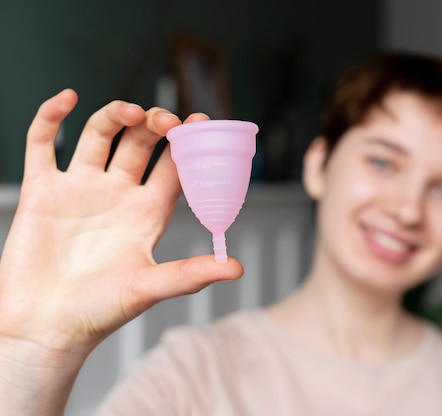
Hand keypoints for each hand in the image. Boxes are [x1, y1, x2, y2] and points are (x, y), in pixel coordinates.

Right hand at [0, 89, 242, 354]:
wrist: (44, 328)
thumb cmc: (98, 313)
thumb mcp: (149, 287)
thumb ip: (190, 274)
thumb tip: (237, 268)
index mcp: (148, 213)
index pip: (175, 166)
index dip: (189, 143)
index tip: (202, 121)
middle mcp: (118, 195)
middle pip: (140, 143)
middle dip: (155, 124)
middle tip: (165, 120)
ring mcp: (81, 189)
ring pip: (98, 135)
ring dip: (114, 115)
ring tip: (130, 112)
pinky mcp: (43, 191)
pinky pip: (44, 143)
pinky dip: (52, 116)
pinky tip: (67, 98)